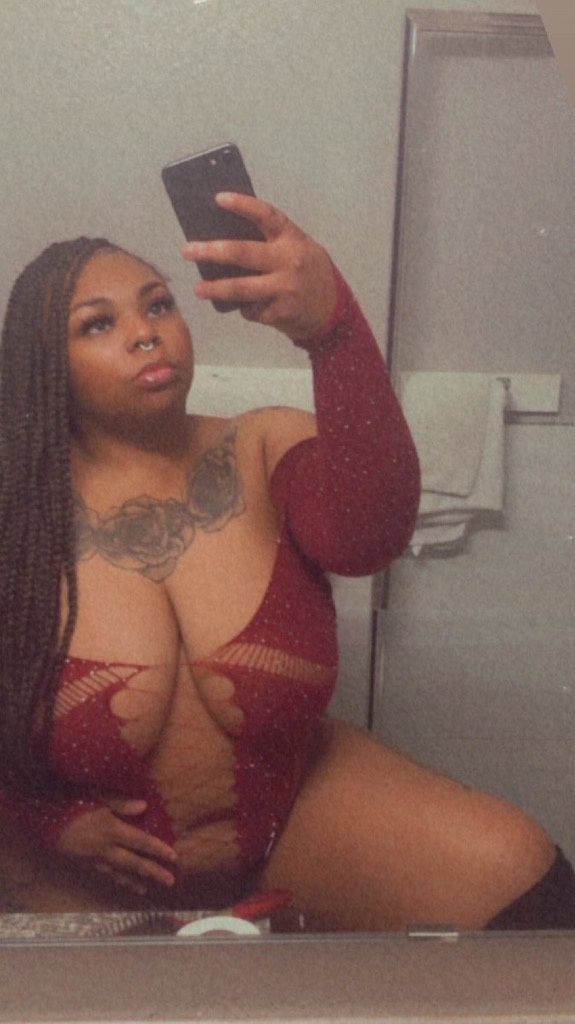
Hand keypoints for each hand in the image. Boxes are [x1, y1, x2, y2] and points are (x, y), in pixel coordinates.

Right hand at [55, 799, 177, 895]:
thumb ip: (120, 803)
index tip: (174, 856)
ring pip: (119, 872)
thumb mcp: (95, 794)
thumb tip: (144, 807)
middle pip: (133, 862)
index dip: (157, 849)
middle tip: (170, 881)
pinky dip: (117, 880)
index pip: (140, 841)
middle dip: (152, 872)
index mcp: (110, 829)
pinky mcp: (84, 861)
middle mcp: (104, 847)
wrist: (40, 816)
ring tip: (148, 890)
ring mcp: (93, 857)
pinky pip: (105, 873)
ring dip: (135, 881)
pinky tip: (124, 883)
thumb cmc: (70, 799)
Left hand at [182, 193, 336, 341]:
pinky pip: (250, 309)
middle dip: (211, 251)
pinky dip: (243, 307)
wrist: (334, 311)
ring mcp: (284, 289)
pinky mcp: (279, 312)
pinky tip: (244, 305)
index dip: (242, 205)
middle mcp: (289, 262)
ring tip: (199, 289)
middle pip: (242, 253)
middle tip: (188, 250)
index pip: (266, 215)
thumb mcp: (299, 249)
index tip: (218, 199)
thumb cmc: (309, 274)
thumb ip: (271, 243)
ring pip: (241, 288)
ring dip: (216, 288)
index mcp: (292, 239)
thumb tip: (226, 240)